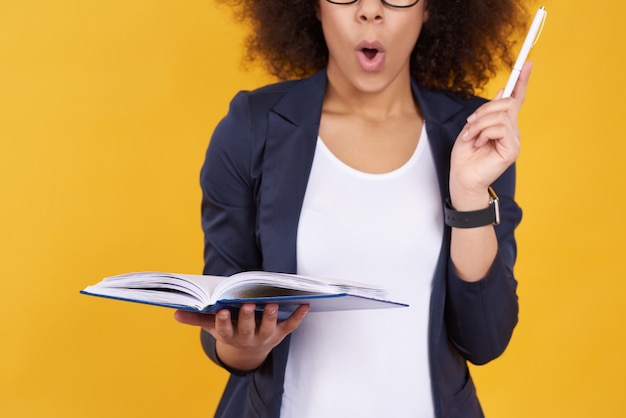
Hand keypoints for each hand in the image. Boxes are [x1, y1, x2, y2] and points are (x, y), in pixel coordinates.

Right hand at [174, 303, 308, 370]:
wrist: (248, 353)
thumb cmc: (229, 330)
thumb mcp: (212, 327)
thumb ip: (196, 318)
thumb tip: (175, 313)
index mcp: (229, 335)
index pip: (224, 330)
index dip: (223, 321)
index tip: (221, 311)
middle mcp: (247, 338)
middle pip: (247, 329)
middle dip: (247, 317)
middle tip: (248, 304)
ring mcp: (265, 337)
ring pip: (269, 328)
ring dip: (271, 316)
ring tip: (273, 303)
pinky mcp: (280, 334)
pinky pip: (290, 326)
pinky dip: (298, 317)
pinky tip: (305, 305)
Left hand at [449, 61, 531, 207]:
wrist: (462, 176)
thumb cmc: (466, 155)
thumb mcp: (473, 127)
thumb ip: (488, 111)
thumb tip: (504, 90)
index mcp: (502, 123)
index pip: (516, 99)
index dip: (521, 81)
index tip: (527, 63)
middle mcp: (511, 130)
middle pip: (505, 104)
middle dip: (484, 110)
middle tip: (470, 124)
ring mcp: (514, 139)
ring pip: (500, 116)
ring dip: (480, 124)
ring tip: (472, 137)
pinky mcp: (512, 148)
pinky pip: (500, 128)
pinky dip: (484, 132)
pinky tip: (479, 143)